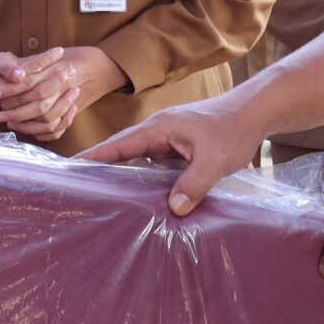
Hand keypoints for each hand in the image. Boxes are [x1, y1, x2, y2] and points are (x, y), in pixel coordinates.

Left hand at [0, 47, 125, 142]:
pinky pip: (58, 129)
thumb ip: (32, 63)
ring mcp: (72, 102)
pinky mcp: (74, 113)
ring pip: (47, 120)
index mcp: (58, 69)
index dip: (10, 89)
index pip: (29, 82)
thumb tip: (14, 74)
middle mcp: (65, 87)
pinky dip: (42, 133)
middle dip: (16, 111)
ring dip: (26, 124)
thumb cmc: (72, 57)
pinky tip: (28, 130)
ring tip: (10, 121)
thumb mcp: (51, 55)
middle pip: (38, 105)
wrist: (101, 65)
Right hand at [80, 99, 261, 214]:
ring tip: (103, 195)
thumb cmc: (233, 129)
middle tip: (79, 187)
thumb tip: (173, 209)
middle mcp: (158, 131)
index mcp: (158, 127)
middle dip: (101, 166)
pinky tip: (142, 195)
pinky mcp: (179, 148)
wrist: (255, 113)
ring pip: (138, 158)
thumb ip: (193, 184)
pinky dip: (144, 177)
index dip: (93, 156)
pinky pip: (154, 163)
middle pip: (122, 150)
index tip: (68, 168)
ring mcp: (169, 139)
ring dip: (123, 173)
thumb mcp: (214, 160)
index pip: (118, 144)